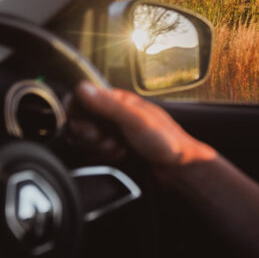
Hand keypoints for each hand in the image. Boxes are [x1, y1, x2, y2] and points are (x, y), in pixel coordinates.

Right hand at [68, 82, 215, 168]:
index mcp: (118, 100)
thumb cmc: (165, 141)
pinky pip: (95, 153)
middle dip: (90, 136)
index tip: (90, 129)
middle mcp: (113, 114)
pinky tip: (119, 156)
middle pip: (80, 122)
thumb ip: (107, 105)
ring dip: (98, 148)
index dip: (78, 116)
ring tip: (118, 149)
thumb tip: (81, 87)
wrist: (180, 169)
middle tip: (107, 141)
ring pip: (86, 140)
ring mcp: (113, 131)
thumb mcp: (135, 120)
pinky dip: (103, 157)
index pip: (81, 100)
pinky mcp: (114, 149)